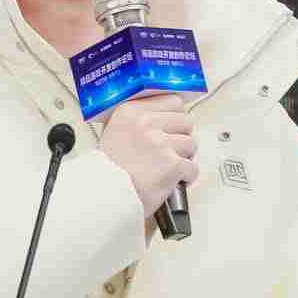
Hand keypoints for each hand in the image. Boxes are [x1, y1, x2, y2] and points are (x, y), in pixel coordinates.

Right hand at [99, 94, 199, 216]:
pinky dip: (186, 177)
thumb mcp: (114, 131)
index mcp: (131, 111)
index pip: (172, 101)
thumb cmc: (108, 170)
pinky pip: (192, 168)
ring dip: (184, 158)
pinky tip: (172, 181)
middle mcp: (146, 122)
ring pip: (191, 144)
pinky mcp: (172, 164)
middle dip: (181, 137)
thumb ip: (137, 119)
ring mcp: (161, 143)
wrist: (105, 196)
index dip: (175, 117)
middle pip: (186, 121)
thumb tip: (163, 115)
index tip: (172, 128)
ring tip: (167, 168)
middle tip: (170, 151)